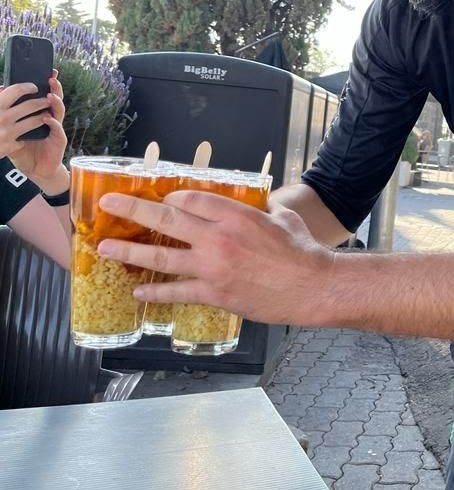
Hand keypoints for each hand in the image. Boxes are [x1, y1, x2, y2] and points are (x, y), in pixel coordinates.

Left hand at [0, 72, 68, 185]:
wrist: (36, 170)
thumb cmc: (24, 150)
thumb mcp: (12, 131)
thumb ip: (8, 115)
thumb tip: (0, 94)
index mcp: (41, 114)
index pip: (45, 95)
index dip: (47, 84)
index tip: (47, 72)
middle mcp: (51, 118)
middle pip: (55, 99)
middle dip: (55, 88)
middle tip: (51, 77)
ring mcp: (56, 129)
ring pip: (59, 112)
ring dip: (56, 102)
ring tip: (51, 95)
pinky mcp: (58, 140)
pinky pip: (57, 130)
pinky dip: (53, 123)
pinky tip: (48, 118)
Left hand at [95, 190, 336, 324]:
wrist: (312, 286)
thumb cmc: (303, 251)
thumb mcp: (283, 217)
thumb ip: (263, 209)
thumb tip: (257, 204)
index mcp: (237, 215)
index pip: (192, 198)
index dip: (172, 197)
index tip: (164, 199)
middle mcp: (219, 238)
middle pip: (167, 219)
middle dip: (133, 210)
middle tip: (109, 204)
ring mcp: (213, 267)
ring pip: (161, 256)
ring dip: (129, 251)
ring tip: (105, 248)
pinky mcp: (214, 293)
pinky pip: (177, 292)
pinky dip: (155, 292)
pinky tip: (139, 291)